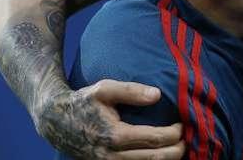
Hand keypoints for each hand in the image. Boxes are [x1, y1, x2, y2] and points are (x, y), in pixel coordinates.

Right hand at [35, 80, 184, 159]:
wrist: (56, 121)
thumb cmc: (83, 101)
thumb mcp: (104, 89)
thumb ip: (131, 91)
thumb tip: (157, 95)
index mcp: (115, 135)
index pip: (154, 139)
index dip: (173, 133)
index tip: (181, 124)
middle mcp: (112, 155)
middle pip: (154, 159)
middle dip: (175, 151)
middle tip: (186, 140)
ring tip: (177, 150)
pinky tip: (159, 156)